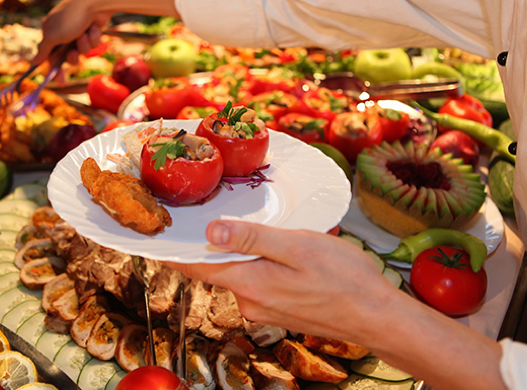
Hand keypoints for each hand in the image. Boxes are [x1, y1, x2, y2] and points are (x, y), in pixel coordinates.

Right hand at [35, 0, 110, 69]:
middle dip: (73, 56)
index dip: (56, 69)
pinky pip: (92, 43)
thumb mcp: (53, 36)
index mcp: (50, 31)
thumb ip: (43, 50)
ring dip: (84, 45)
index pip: (50, 56)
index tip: (61, 81)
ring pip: (82, 51)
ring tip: (85, 34)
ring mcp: (78, 31)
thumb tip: (34, 62)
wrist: (95, 3)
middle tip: (75, 52)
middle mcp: (63, 31)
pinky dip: (93, 37)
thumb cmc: (70, 18)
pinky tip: (93, 28)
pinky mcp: (91, 30)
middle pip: (68, 56)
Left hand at [163, 220, 396, 340]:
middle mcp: (249, 300)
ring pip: (239, 270)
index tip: (149, 234)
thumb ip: (253, 239)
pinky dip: (261, 261)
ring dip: (244, 249)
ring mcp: (263, 308)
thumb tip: (210, 233)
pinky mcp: (278, 308)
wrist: (376, 317)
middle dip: (212, 241)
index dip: (170, 248)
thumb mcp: (298, 247)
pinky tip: (283, 249)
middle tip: (208, 210)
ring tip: (260, 228)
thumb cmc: (345, 280)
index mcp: (249, 282)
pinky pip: (258, 279)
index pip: (194, 266)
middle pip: (215, 265)